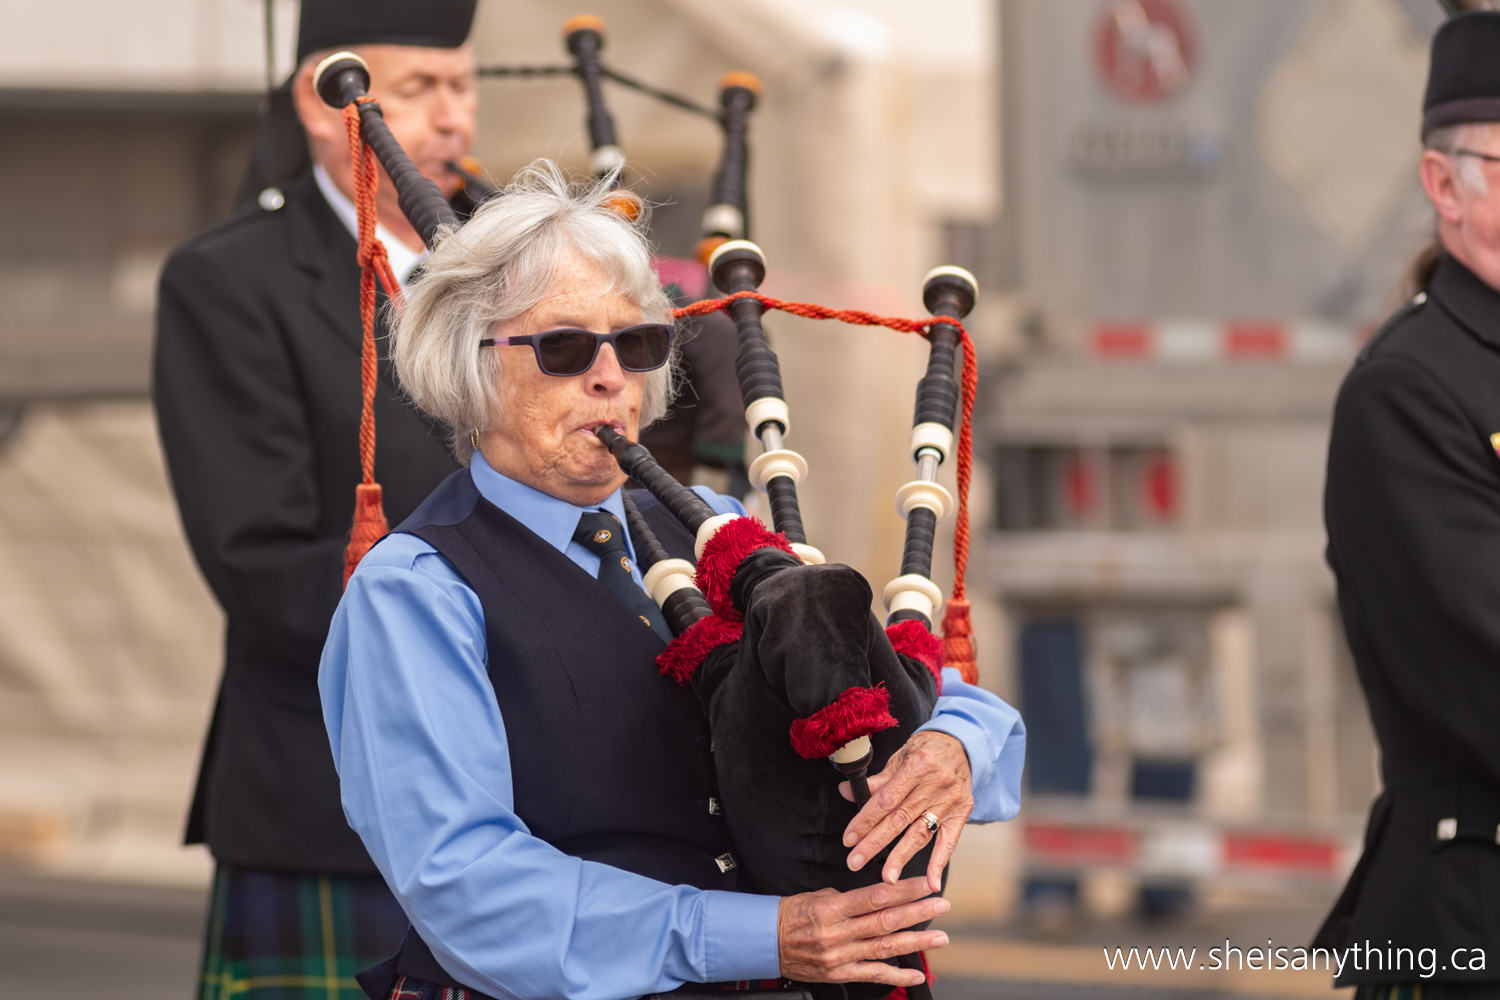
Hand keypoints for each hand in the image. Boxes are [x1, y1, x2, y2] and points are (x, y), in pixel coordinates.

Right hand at [778, 876, 949, 985]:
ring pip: (885, 948)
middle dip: (918, 913)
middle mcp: (838, 932)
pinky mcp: (839, 974)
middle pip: (886, 921)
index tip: (926, 883)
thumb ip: (848, 898)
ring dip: (916, 942)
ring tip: (939, 937)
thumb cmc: (791, 915)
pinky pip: (873, 975)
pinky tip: (917, 974)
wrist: (766, 941)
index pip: (876, 896)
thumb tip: (876, 897)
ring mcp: (840, 956)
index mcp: (832, 907)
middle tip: (942, 906)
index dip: (904, 890)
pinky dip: (897, 975)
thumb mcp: (817, 895)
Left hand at [839, 731, 973, 889]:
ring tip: (887, 878)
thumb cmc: (925, 752)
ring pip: (921, 833)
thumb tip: (846, 792)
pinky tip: (931, 882)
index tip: (849, 839)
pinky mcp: (962, 813)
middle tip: (856, 861)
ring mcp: (950, 801)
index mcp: (917, 766)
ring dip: (902, 857)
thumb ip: (877, 781)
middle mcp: (935, 784)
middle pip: (900, 820)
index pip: (886, 800)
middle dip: (875, 843)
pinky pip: (949, 841)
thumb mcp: (899, 758)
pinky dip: (939, 863)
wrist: (959, 746)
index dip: (865, 820)